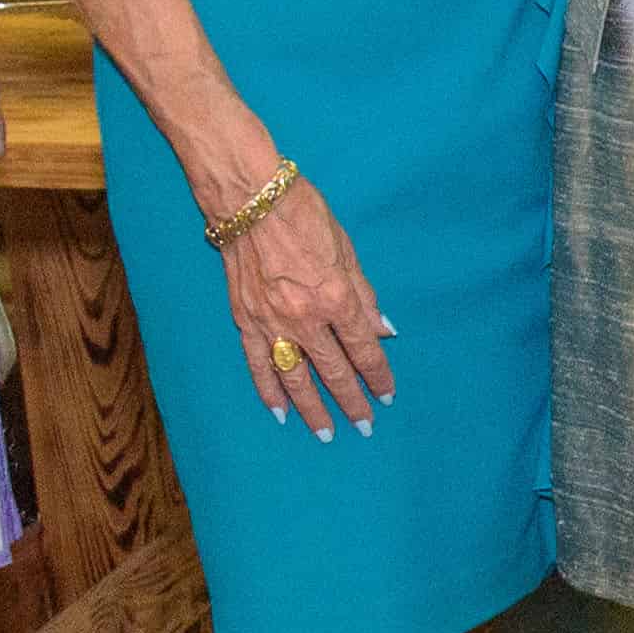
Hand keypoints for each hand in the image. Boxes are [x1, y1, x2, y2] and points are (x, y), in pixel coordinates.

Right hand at [218, 171, 392, 441]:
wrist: (249, 199)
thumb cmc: (303, 214)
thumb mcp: (347, 249)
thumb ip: (365, 295)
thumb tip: (384, 331)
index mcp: (336, 297)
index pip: (364, 349)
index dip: (377, 376)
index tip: (387, 395)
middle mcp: (305, 317)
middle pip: (333, 371)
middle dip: (351, 402)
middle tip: (364, 426)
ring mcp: (272, 323)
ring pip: (296, 378)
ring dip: (313, 409)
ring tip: (325, 433)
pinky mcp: (245, 321)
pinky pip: (259, 365)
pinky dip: (269, 391)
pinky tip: (279, 412)